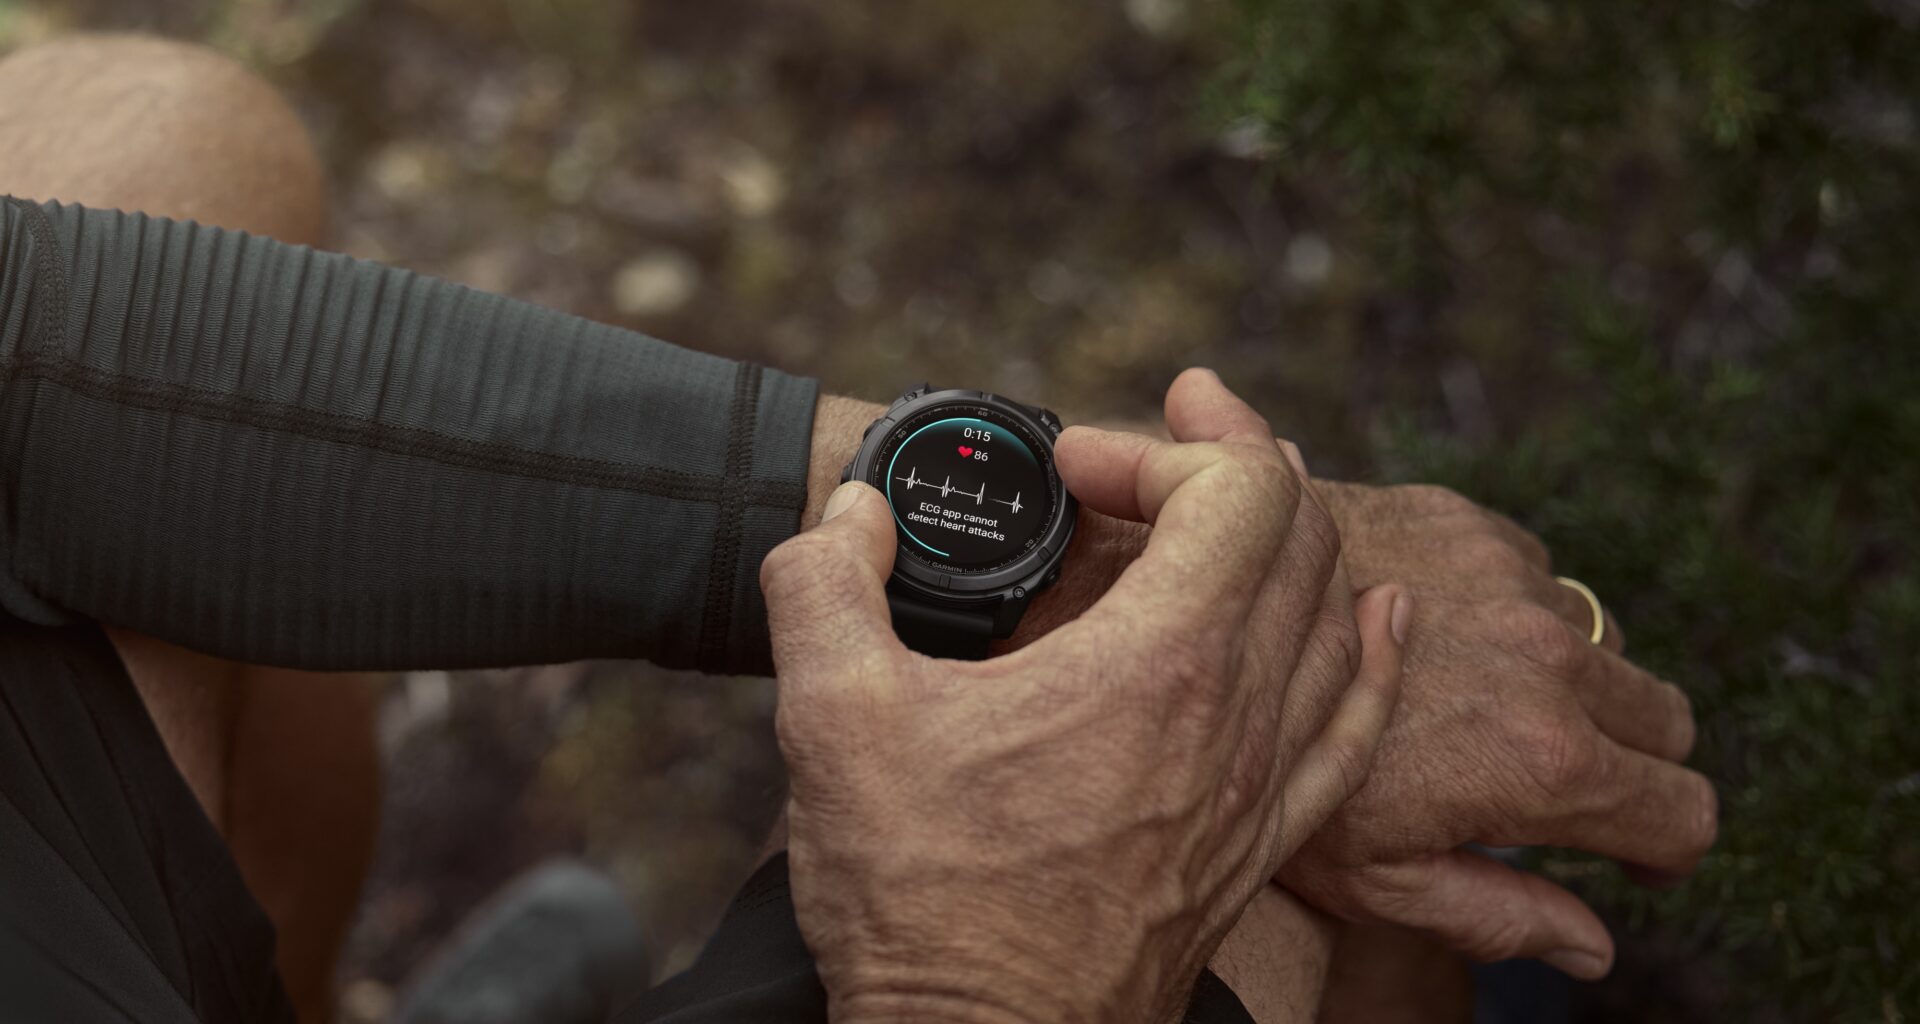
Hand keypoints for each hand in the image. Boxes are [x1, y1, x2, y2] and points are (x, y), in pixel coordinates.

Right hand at [761, 370, 1407, 1023]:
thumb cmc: (919, 898)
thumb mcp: (832, 716)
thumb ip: (825, 579)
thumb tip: (848, 514)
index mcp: (1158, 665)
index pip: (1240, 488)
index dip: (1157, 448)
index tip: (1071, 473)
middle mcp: (1238, 717)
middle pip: (1301, 535)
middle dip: (1228, 464)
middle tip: (1145, 460)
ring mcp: (1261, 787)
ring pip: (1336, 618)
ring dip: (1287, 542)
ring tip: (1228, 507)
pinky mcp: (1259, 846)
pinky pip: (1359, 725)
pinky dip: (1371, 653)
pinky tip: (1376, 620)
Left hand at [1276, 482, 1716, 978]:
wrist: (1197, 620)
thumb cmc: (1269, 773)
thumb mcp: (1373, 876)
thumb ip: (1497, 915)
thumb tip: (1596, 948)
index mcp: (1544, 759)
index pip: (1683, 813)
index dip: (1665, 848)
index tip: (1635, 855)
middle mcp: (1550, 657)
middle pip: (1667, 719)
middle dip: (1634, 759)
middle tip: (1567, 787)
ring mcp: (1511, 578)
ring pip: (1604, 640)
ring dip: (1571, 676)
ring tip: (1485, 707)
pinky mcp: (1465, 520)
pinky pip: (1538, 570)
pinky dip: (1514, 607)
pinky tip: (1441, 637)